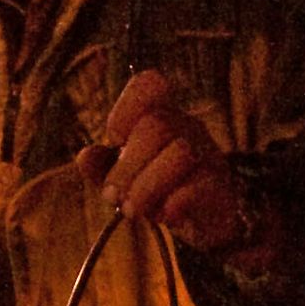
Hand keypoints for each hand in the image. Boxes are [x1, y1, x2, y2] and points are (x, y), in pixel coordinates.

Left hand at [75, 68, 244, 249]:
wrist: (206, 221)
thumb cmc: (161, 190)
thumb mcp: (127, 178)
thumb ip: (104, 167)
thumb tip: (84, 156)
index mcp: (162, 116)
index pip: (150, 84)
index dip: (126, 108)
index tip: (114, 140)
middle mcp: (188, 127)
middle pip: (156, 125)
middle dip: (126, 167)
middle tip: (113, 198)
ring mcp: (208, 154)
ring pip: (180, 152)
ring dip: (146, 187)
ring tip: (134, 211)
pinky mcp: (220, 186)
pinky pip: (198, 186)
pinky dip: (173, 204)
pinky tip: (164, 217)